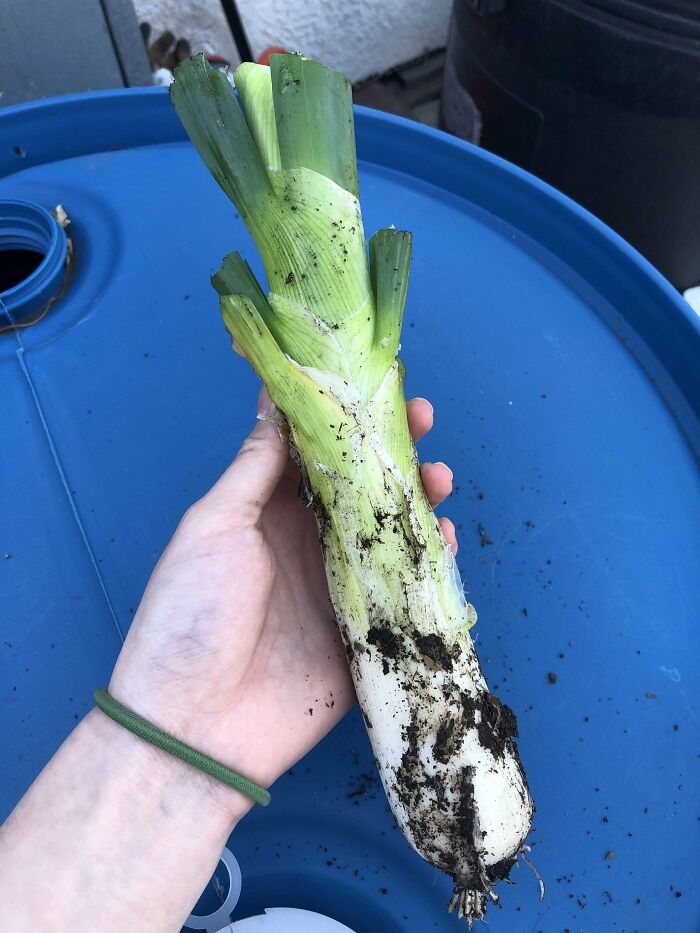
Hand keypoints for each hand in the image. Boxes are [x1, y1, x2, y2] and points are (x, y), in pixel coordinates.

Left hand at [110, 388, 455, 813]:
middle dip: (393, 453)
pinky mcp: (367, 633)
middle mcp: (309, 544)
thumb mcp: (213, 527)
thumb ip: (253, 469)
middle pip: (361, 488)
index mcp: (268, 514)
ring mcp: (341, 589)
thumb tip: (274, 404)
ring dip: (418, 501)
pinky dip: (431, 563)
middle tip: (421, 420)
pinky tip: (445, 539)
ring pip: (391, 533)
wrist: (197, 725)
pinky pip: (407, 590)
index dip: (344, 419)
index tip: (374, 386)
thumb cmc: (192, 614)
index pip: (314, 455)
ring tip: (439, 478)